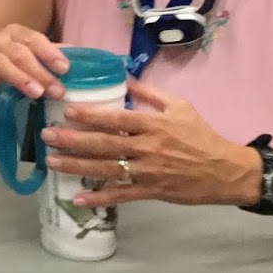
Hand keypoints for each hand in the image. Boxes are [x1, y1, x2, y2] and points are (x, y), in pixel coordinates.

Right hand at [0, 23, 70, 110]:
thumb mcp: (20, 51)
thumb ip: (45, 54)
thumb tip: (80, 57)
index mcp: (14, 33)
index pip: (34, 39)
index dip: (50, 52)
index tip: (65, 68)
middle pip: (20, 53)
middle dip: (39, 71)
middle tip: (56, 90)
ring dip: (18, 77)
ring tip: (35, 94)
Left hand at [42, 81, 261, 208]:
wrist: (226, 171)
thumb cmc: (201, 135)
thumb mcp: (179, 106)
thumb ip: (149, 93)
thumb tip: (122, 75)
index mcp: (153, 125)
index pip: (117, 119)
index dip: (91, 116)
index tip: (67, 111)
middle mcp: (148, 148)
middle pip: (105, 144)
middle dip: (73, 140)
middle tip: (46, 136)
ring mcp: (149, 172)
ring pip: (107, 169)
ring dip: (77, 166)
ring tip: (52, 162)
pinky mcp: (152, 192)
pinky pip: (121, 195)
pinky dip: (99, 197)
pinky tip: (78, 197)